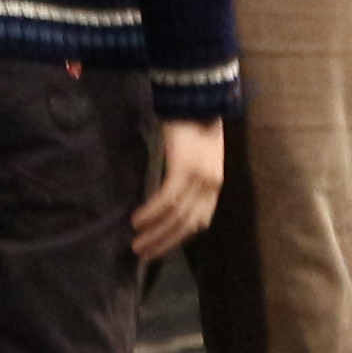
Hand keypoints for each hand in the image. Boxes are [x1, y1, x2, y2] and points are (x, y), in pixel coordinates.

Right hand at [132, 115, 224, 260]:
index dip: (179, 239)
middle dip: (164, 243)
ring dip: (155, 233)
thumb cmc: (194, 124)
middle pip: (188, 225)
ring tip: (136, 243)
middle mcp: (211, 186)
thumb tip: (171, 198)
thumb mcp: (198, 156)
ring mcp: (200, 178)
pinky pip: (167, 199)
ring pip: (177, 216)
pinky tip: (137, 220)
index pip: (200, 222)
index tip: (160, 250)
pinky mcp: (185, 168)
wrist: (196, 98)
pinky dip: (152, 212)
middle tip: (143, 254)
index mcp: (215, 185)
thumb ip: (191, 177)